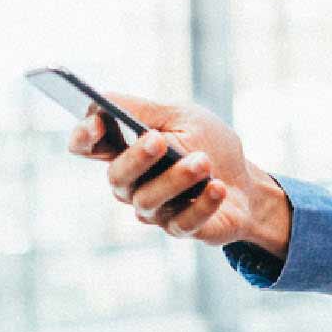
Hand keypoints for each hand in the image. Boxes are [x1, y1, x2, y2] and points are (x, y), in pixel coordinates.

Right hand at [67, 93, 290, 254]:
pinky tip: (217, 188)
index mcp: (126, 150)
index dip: (84, 137)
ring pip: (149, 199)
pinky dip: (202, 203)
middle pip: (117, 175)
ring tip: (203, 162)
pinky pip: (182, 221)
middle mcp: (132, 183)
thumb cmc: (209, 144)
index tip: (96, 125)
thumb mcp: (182, 117)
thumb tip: (104, 103)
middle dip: (136, 158)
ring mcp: (154, 209)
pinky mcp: (179, 228)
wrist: (247, 183)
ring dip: (177, 179)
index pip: (89, 147)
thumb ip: (144, 112)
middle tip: (158, 141)